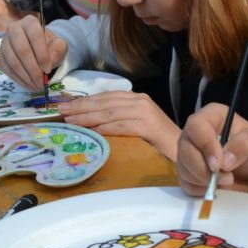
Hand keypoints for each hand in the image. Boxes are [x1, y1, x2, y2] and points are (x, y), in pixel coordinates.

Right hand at [0, 14, 67, 90]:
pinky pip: (7, 69)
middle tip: (42, 81)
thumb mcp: (59, 45)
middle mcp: (13, 29)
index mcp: (30, 22)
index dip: (42, 54)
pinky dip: (19, 80)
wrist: (37, 49)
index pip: (35, 36)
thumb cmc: (49, 45)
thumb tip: (51, 58)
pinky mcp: (0, 57)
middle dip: (33, 68)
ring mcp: (4, 43)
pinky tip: (29, 85)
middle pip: (21, 49)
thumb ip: (59, 48)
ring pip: (13, 61)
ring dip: (26, 76)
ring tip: (37, 86)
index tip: (48, 69)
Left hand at [57, 91, 181, 159]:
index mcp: (137, 99)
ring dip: (88, 117)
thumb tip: (90, 124)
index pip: (105, 97)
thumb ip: (118, 121)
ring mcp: (146, 112)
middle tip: (62, 112)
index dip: (84, 101)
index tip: (65, 106)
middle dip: (81, 107)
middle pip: (105, 103)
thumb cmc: (159, 142)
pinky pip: (122, 126)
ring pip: (110, 113)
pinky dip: (105, 128)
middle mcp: (140, 101)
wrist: (185, 150)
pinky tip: (92, 132)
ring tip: (71, 120)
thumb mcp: (136, 126)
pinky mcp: (149, 126)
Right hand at [176, 103, 247, 194]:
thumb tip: (225, 159)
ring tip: (226, 180)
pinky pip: (184, 182)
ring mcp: (189, 151)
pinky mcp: (187, 170)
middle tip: (227, 177)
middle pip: (184, 147)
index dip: (205, 145)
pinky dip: (199, 188)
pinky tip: (216, 186)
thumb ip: (244, 146)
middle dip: (203, 168)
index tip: (218, 164)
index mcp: (212, 116)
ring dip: (204, 180)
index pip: (196, 126)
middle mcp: (196, 132)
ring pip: (183, 166)